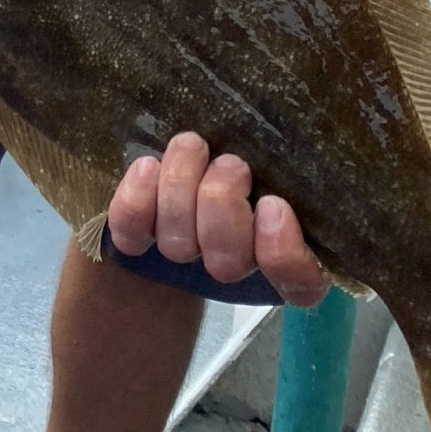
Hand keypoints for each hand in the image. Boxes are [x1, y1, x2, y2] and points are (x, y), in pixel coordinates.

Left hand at [107, 132, 327, 307]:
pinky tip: (147, 166)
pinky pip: (130, 232)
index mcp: (281, 251)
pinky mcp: (136, 241)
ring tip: (191, 146)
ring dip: (183, 186)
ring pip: (178, 242)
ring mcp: (182, 256)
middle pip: (228, 262)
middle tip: (230, 165)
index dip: (283, 254)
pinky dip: (138, 199)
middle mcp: (232, 262)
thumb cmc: (244, 156)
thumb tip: (301, 147)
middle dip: (223, 203)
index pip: (299, 285)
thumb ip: (286, 170)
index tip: (273, 205)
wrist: (183, 156)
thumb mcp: (276, 162)